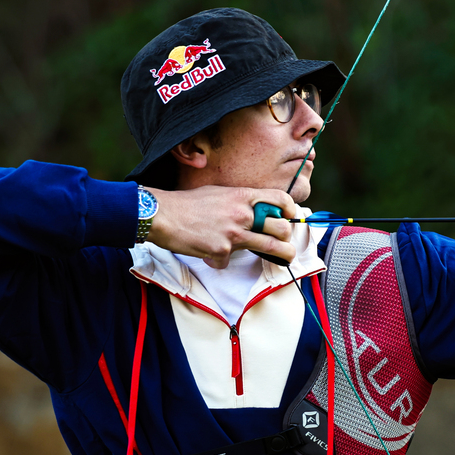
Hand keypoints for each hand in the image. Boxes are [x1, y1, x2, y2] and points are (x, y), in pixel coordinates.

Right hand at [144, 186, 297, 267]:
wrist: (162, 214)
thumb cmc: (188, 204)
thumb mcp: (219, 193)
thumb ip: (239, 202)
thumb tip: (255, 210)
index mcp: (242, 196)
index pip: (279, 199)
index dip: (291, 209)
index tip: (291, 217)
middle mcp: (242, 214)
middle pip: (281, 227)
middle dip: (288, 238)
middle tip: (286, 244)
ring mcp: (233, 233)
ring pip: (271, 247)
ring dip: (282, 256)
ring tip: (285, 259)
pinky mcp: (221, 250)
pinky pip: (229, 261)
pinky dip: (219, 261)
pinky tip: (210, 255)